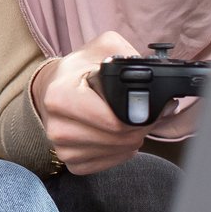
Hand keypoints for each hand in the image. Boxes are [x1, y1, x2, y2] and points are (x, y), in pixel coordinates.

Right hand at [30, 31, 147, 175]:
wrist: (52, 88)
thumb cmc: (80, 69)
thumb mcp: (103, 47)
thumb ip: (129, 57)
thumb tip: (157, 78)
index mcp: (60, 96)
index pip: (113, 121)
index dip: (139, 115)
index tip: (149, 106)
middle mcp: (57, 126)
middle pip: (118, 139)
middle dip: (139, 127)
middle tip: (143, 113)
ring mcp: (62, 148)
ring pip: (116, 152)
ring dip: (131, 139)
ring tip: (128, 121)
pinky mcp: (71, 163)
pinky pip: (108, 164)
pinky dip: (120, 152)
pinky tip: (116, 135)